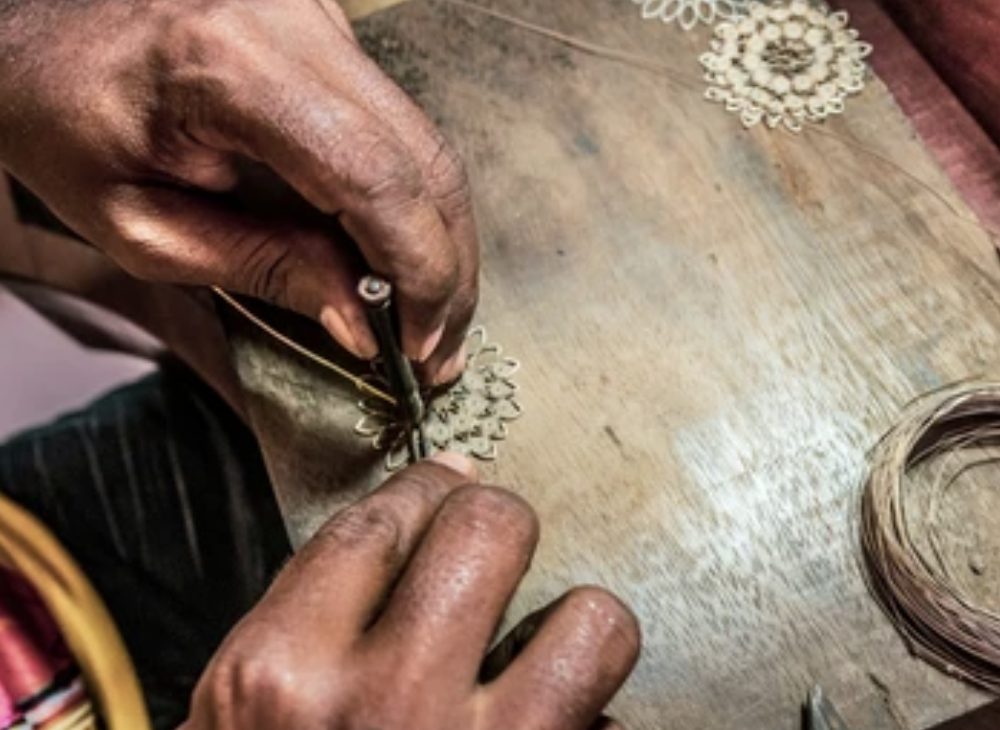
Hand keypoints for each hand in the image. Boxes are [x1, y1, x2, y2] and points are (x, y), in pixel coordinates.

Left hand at [0, 0, 476, 382]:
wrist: (35, 27)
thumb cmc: (57, 118)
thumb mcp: (137, 223)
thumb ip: (260, 267)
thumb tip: (362, 321)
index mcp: (229, 68)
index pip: (374, 179)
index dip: (416, 271)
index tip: (418, 345)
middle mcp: (296, 25)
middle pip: (425, 159)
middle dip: (446, 269)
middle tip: (441, 349)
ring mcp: (322, 20)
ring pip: (427, 142)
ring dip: (440, 240)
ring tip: (430, 317)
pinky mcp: (330, 32)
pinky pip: (399, 126)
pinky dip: (412, 202)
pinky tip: (402, 257)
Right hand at [181, 454, 639, 729]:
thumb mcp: (244, 724)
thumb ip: (312, 624)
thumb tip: (419, 518)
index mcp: (277, 678)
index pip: (377, 523)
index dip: (425, 490)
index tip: (449, 485)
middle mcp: (378, 708)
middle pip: (487, 532)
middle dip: (500, 524)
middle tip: (498, 546)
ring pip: (593, 621)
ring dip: (582, 627)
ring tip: (549, 648)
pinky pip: (614, 728)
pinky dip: (597, 721)